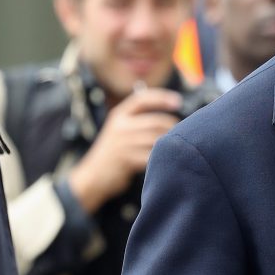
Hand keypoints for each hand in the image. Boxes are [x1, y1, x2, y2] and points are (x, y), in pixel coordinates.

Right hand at [68, 88, 181, 213]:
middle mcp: (120, 126)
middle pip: (155, 121)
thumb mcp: (119, 130)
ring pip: (156, 140)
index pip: (142, 99)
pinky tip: (163, 161)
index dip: (162, 98)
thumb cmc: (113, 153)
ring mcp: (122, 143)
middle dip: (171, 127)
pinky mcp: (126, 160)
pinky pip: (151, 156)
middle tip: (181, 134)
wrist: (93, 176)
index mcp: (119, 115)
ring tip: (174, 148)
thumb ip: (138, 121)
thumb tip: (170, 115)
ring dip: (168, 144)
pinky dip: (160, 158)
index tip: (178, 101)